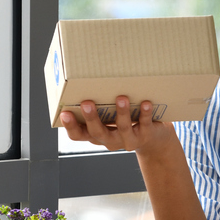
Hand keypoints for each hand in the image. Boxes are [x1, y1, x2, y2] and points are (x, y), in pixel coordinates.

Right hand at [60, 97, 175, 154]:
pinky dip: (145, 113)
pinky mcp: (146, 135)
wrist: (153, 140)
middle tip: (86, 103)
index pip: (78, 135)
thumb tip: (88, 78)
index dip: (71, 126)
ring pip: (123, 128)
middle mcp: (110, 140)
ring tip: (121, 98)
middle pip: (97, 132)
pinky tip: (146, 103)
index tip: (65, 113)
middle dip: (91, 118)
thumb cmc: (125, 123)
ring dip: (121, 113)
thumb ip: (99, 106)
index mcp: (96, 135)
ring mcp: (129, 140)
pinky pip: (145, 124)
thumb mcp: (108, 117)